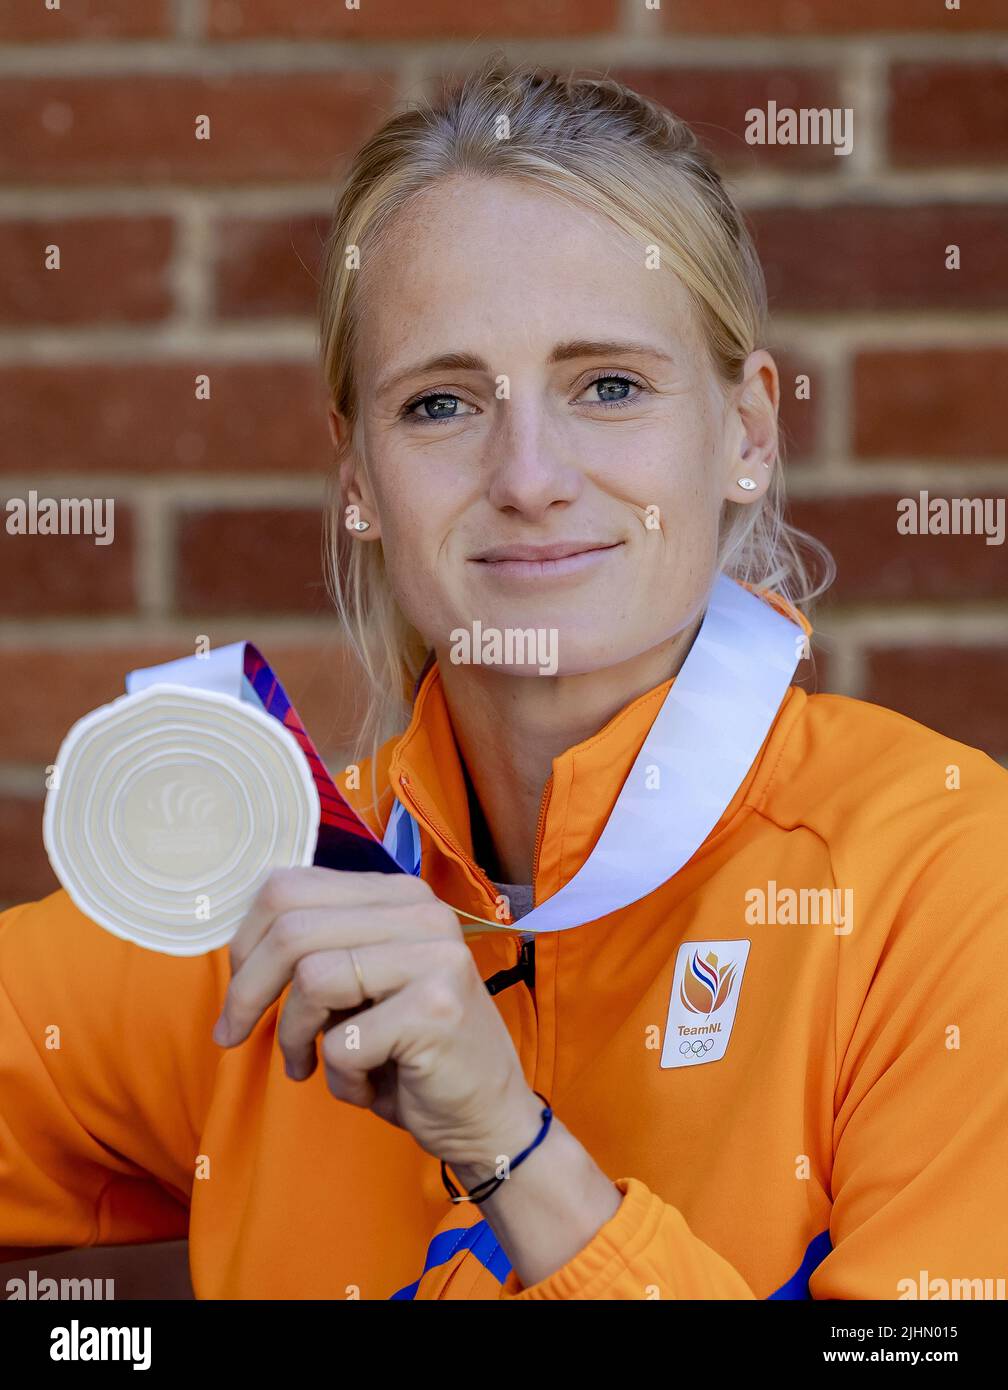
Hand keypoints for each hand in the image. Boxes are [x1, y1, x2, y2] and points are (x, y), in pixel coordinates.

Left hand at [212, 867, 540, 1170]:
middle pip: (291, 928)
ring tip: (309, 1064)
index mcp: (397, 895)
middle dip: (247, 991)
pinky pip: (343, 1042)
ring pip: (311, 979)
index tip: (238, 992)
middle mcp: (421, 912)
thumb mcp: (361, 983)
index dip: (245, 942)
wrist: (488, 1114)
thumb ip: (319, 947)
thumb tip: (236, 948)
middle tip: (235, 1035)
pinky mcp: (436, 1010)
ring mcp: (434, 957)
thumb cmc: (409, 1051)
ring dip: (294, 1036)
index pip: (289, 887)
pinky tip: (365, 1085)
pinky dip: (338, 1077)